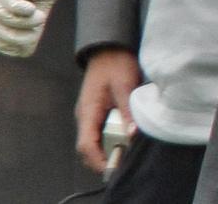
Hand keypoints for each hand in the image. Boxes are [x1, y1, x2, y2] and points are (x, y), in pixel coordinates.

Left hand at [0, 0, 74, 56]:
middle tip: (32, 35)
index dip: (3, 42)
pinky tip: (35, 9)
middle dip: (8, 37)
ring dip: (19, 25)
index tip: (27, 41)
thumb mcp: (41, 3)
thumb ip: (29, 23)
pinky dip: (19, 10)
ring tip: (39, 19)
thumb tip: (24, 50)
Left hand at [0, 53, 66, 178]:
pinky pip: (41, 140)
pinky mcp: (52, 114)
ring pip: (26, 149)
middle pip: (6, 154)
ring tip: (0, 156)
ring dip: (11, 157)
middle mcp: (13, 113)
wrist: (31, 50)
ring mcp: (35, 114)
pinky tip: (21, 143)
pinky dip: (30, 147)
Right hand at [75, 48, 139, 172]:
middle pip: (88, 148)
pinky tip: (125, 140)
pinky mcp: (97, 113)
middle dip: (103, 160)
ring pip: (94, 142)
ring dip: (107, 151)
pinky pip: (100, 133)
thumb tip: (132, 134)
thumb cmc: (115, 64)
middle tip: (124, 164)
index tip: (115, 168)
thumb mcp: (125, 85)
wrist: (109, 48)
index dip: (98, 160)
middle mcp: (85, 117)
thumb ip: (127, 110)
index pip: (85, 145)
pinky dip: (110, 141)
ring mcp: (90, 115)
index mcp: (87, 112)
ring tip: (126, 155)